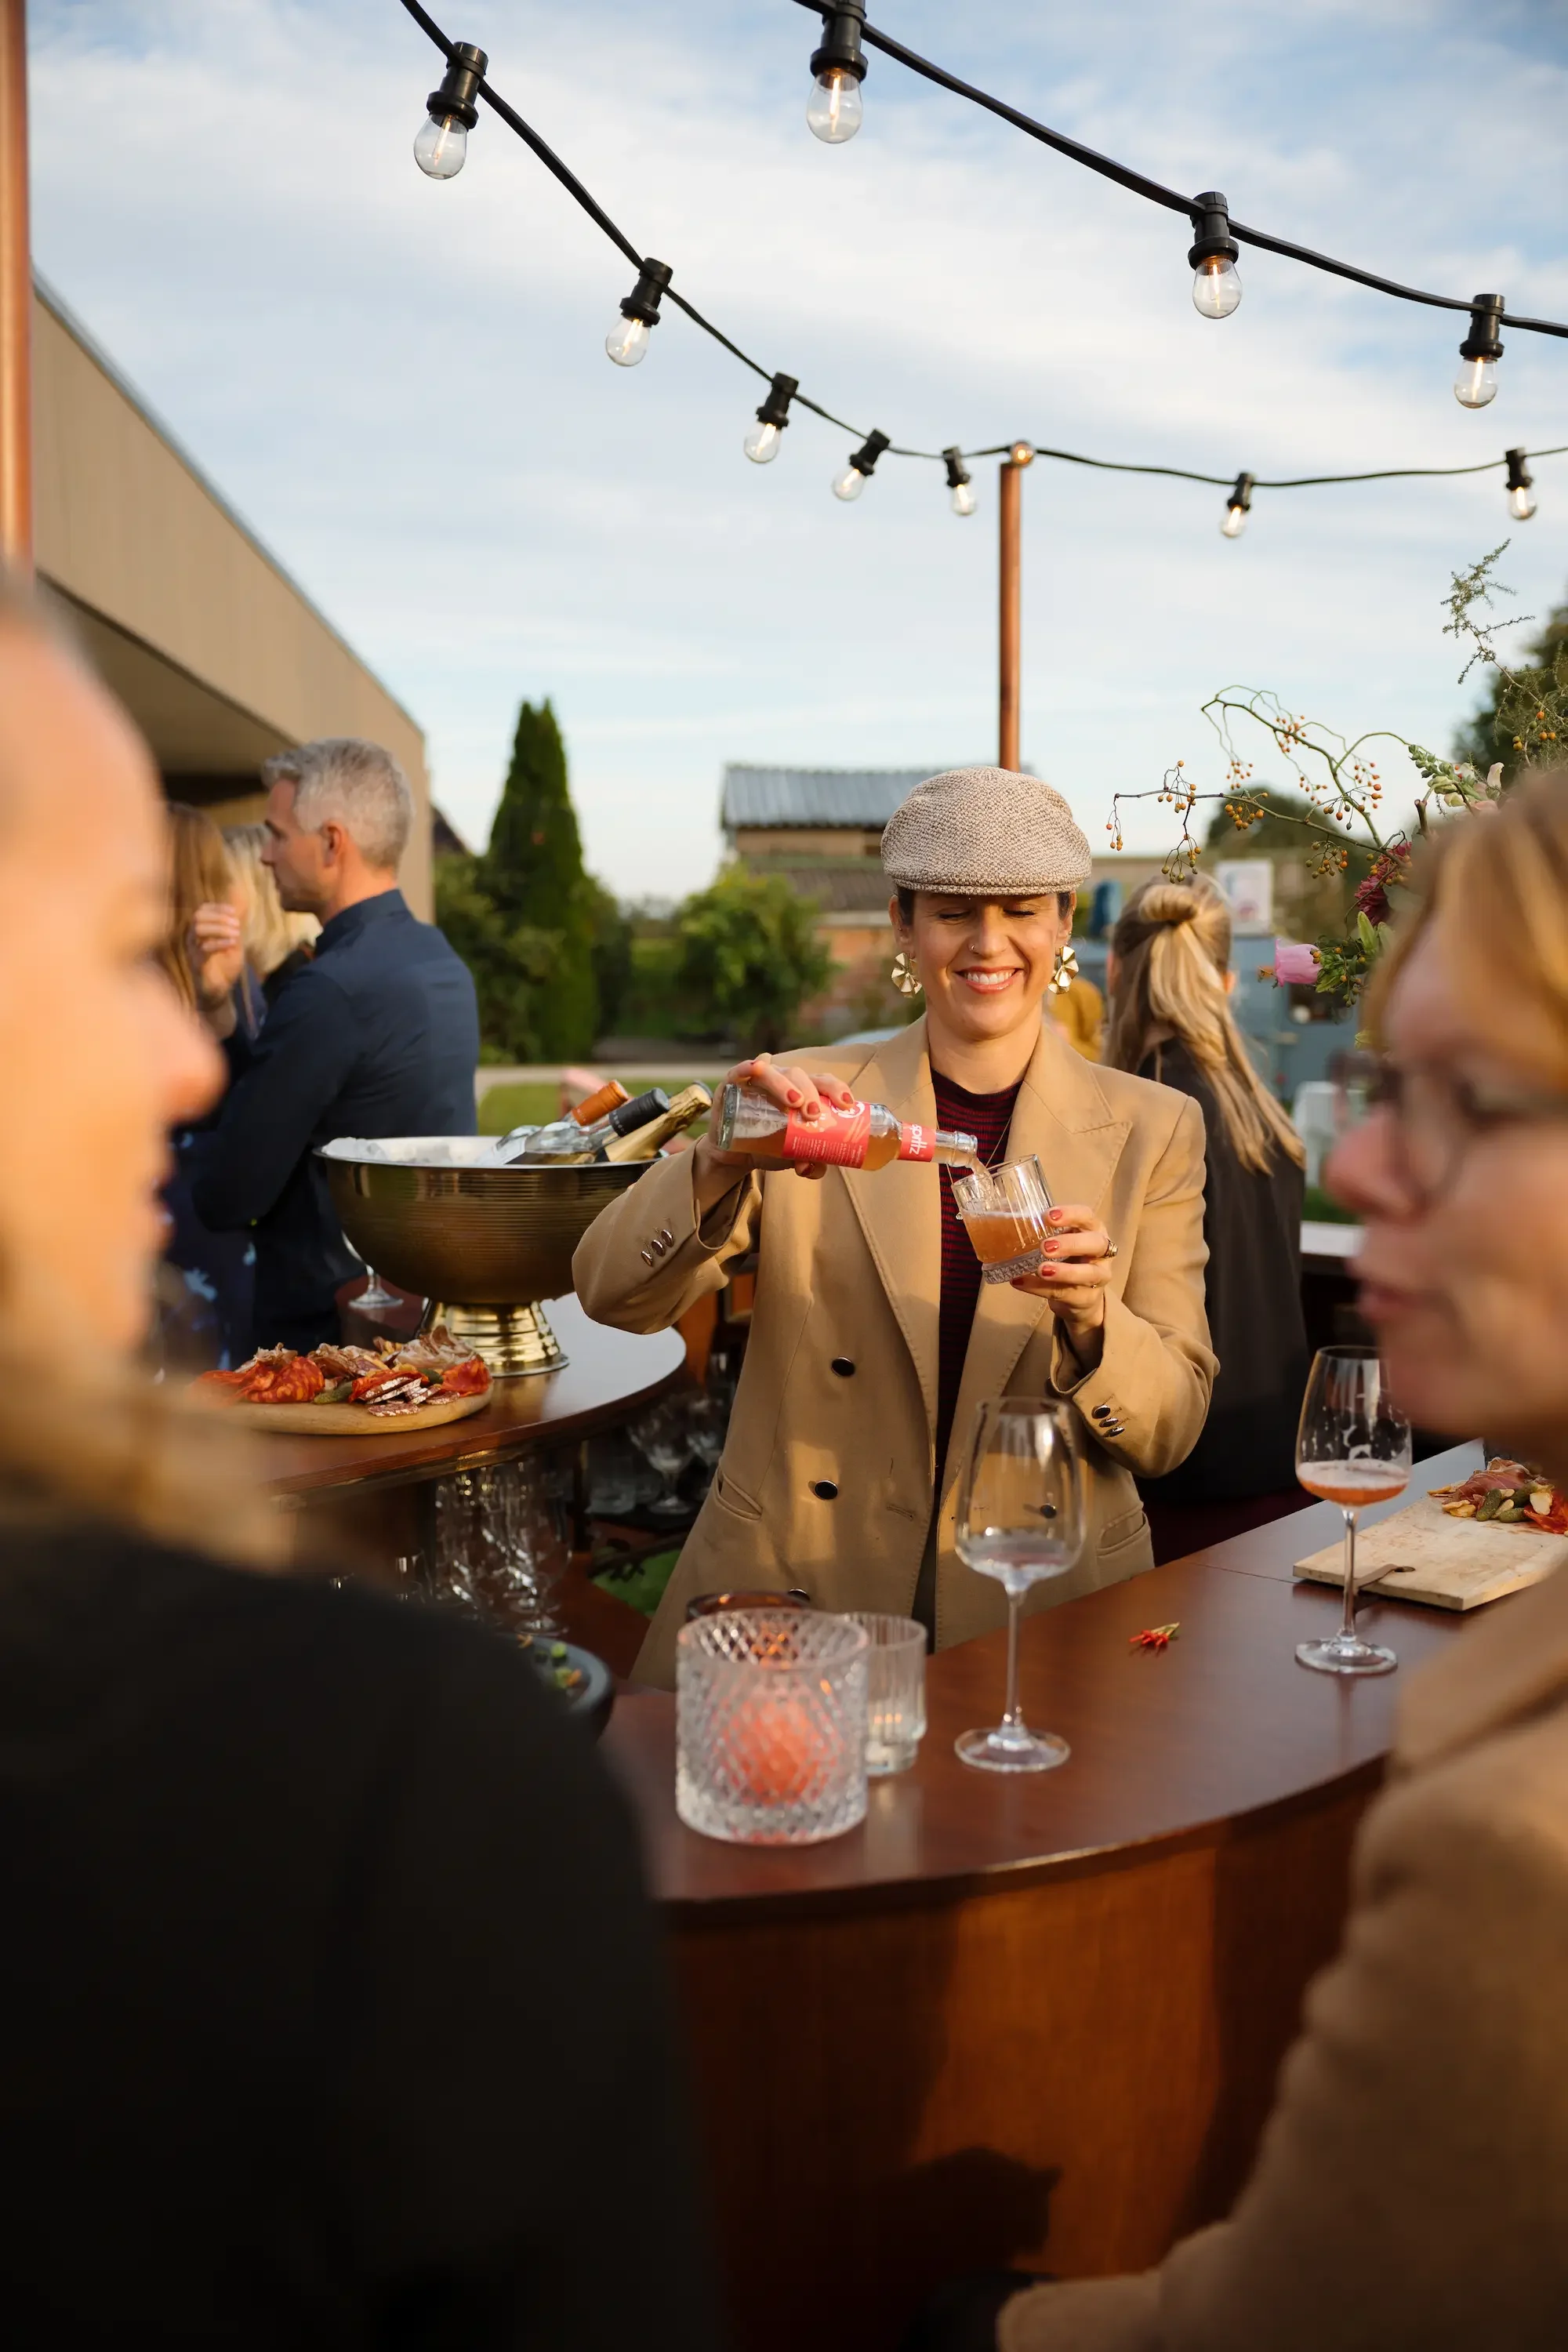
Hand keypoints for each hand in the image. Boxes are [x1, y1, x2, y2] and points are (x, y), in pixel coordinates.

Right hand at [188, 901, 244, 1009]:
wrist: (220, 991)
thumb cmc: (225, 967)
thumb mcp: (235, 943)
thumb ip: (235, 926)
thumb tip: (241, 906)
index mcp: (201, 931)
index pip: (202, 910)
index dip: (217, 907)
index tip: (233, 911)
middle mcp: (193, 938)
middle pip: (198, 916)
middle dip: (219, 916)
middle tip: (237, 924)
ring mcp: (192, 950)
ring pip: (198, 929)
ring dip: (219, 928)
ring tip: (236, 934)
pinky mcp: (196, 962)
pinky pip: (203, 948)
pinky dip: (219, 943)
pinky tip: (232, 944)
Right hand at [692, 1054, 857, 1213]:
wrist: (735, 1154)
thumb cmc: (770, 1146)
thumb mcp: (794, 1156)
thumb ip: (810, 1162)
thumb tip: (811, 1167)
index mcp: (803, 1091)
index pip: (823, 1081)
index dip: (837, 1088)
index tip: (846, 1104)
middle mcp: (783, 1080)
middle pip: (801, 1075)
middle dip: (811, 1092)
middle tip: (814, 1114)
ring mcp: (758, 1080)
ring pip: (775, 1071)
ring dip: (786, 1084)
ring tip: (795, 1102)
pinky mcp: (733, 1084)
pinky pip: (740, 1070)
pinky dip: (749, 1067)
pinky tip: (757, 1068)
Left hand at [1010, 1203, 1114, 1343]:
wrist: (1080, 1296)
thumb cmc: (1067, 1259)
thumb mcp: (1059, 1241)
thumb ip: (1040, 1231)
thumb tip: (1001, 1217)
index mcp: (1093, 1230)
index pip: (1087, 1216)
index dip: (1071, 1215)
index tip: (1048, 1217)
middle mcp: (1102, 1252)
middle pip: (1095, 1243)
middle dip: (1070, 1244)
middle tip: (1045, 1247)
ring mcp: (1098, 1276)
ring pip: (1088, 1274)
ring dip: (1064, 1272)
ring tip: (1040, 1270)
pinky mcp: (1087, 1299)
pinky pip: (1065, 1294)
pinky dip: (1041, 1288)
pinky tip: (1021, 1282)